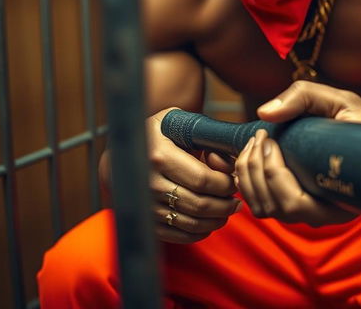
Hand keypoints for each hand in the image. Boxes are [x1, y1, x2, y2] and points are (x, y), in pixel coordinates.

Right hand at [146, 109, 239, 242]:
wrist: (124, 152)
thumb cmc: (160, 133)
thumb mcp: (179, 124)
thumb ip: (206, 139)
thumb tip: (226, 164)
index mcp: (160, 156)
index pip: (203, 179)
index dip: (225, 184)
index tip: (235, 181)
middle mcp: (150, 183)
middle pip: (200, 204)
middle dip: (225, 205)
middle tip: (237, 201)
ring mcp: (146, 205)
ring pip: (191, 223)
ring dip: (216, 220)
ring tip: (228, 210)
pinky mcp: (146, 220)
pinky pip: (178, 235)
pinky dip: (199, 232)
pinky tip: (210, 222)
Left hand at [234, 82, 360, 226]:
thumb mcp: (343, 102)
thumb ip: (304, 97)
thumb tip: (265, 112)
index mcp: (338, 200)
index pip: (293, 203)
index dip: (272, 172)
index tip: (269, 137)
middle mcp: (322, 213)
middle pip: (272, 206)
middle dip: (255, 167)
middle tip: (260, 134)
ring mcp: (307, 211)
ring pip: (263, 208)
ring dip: (247, 174)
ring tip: (255, 142)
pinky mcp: (296, 204)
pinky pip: (262, 204)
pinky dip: (246, 182)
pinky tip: (252, 155)